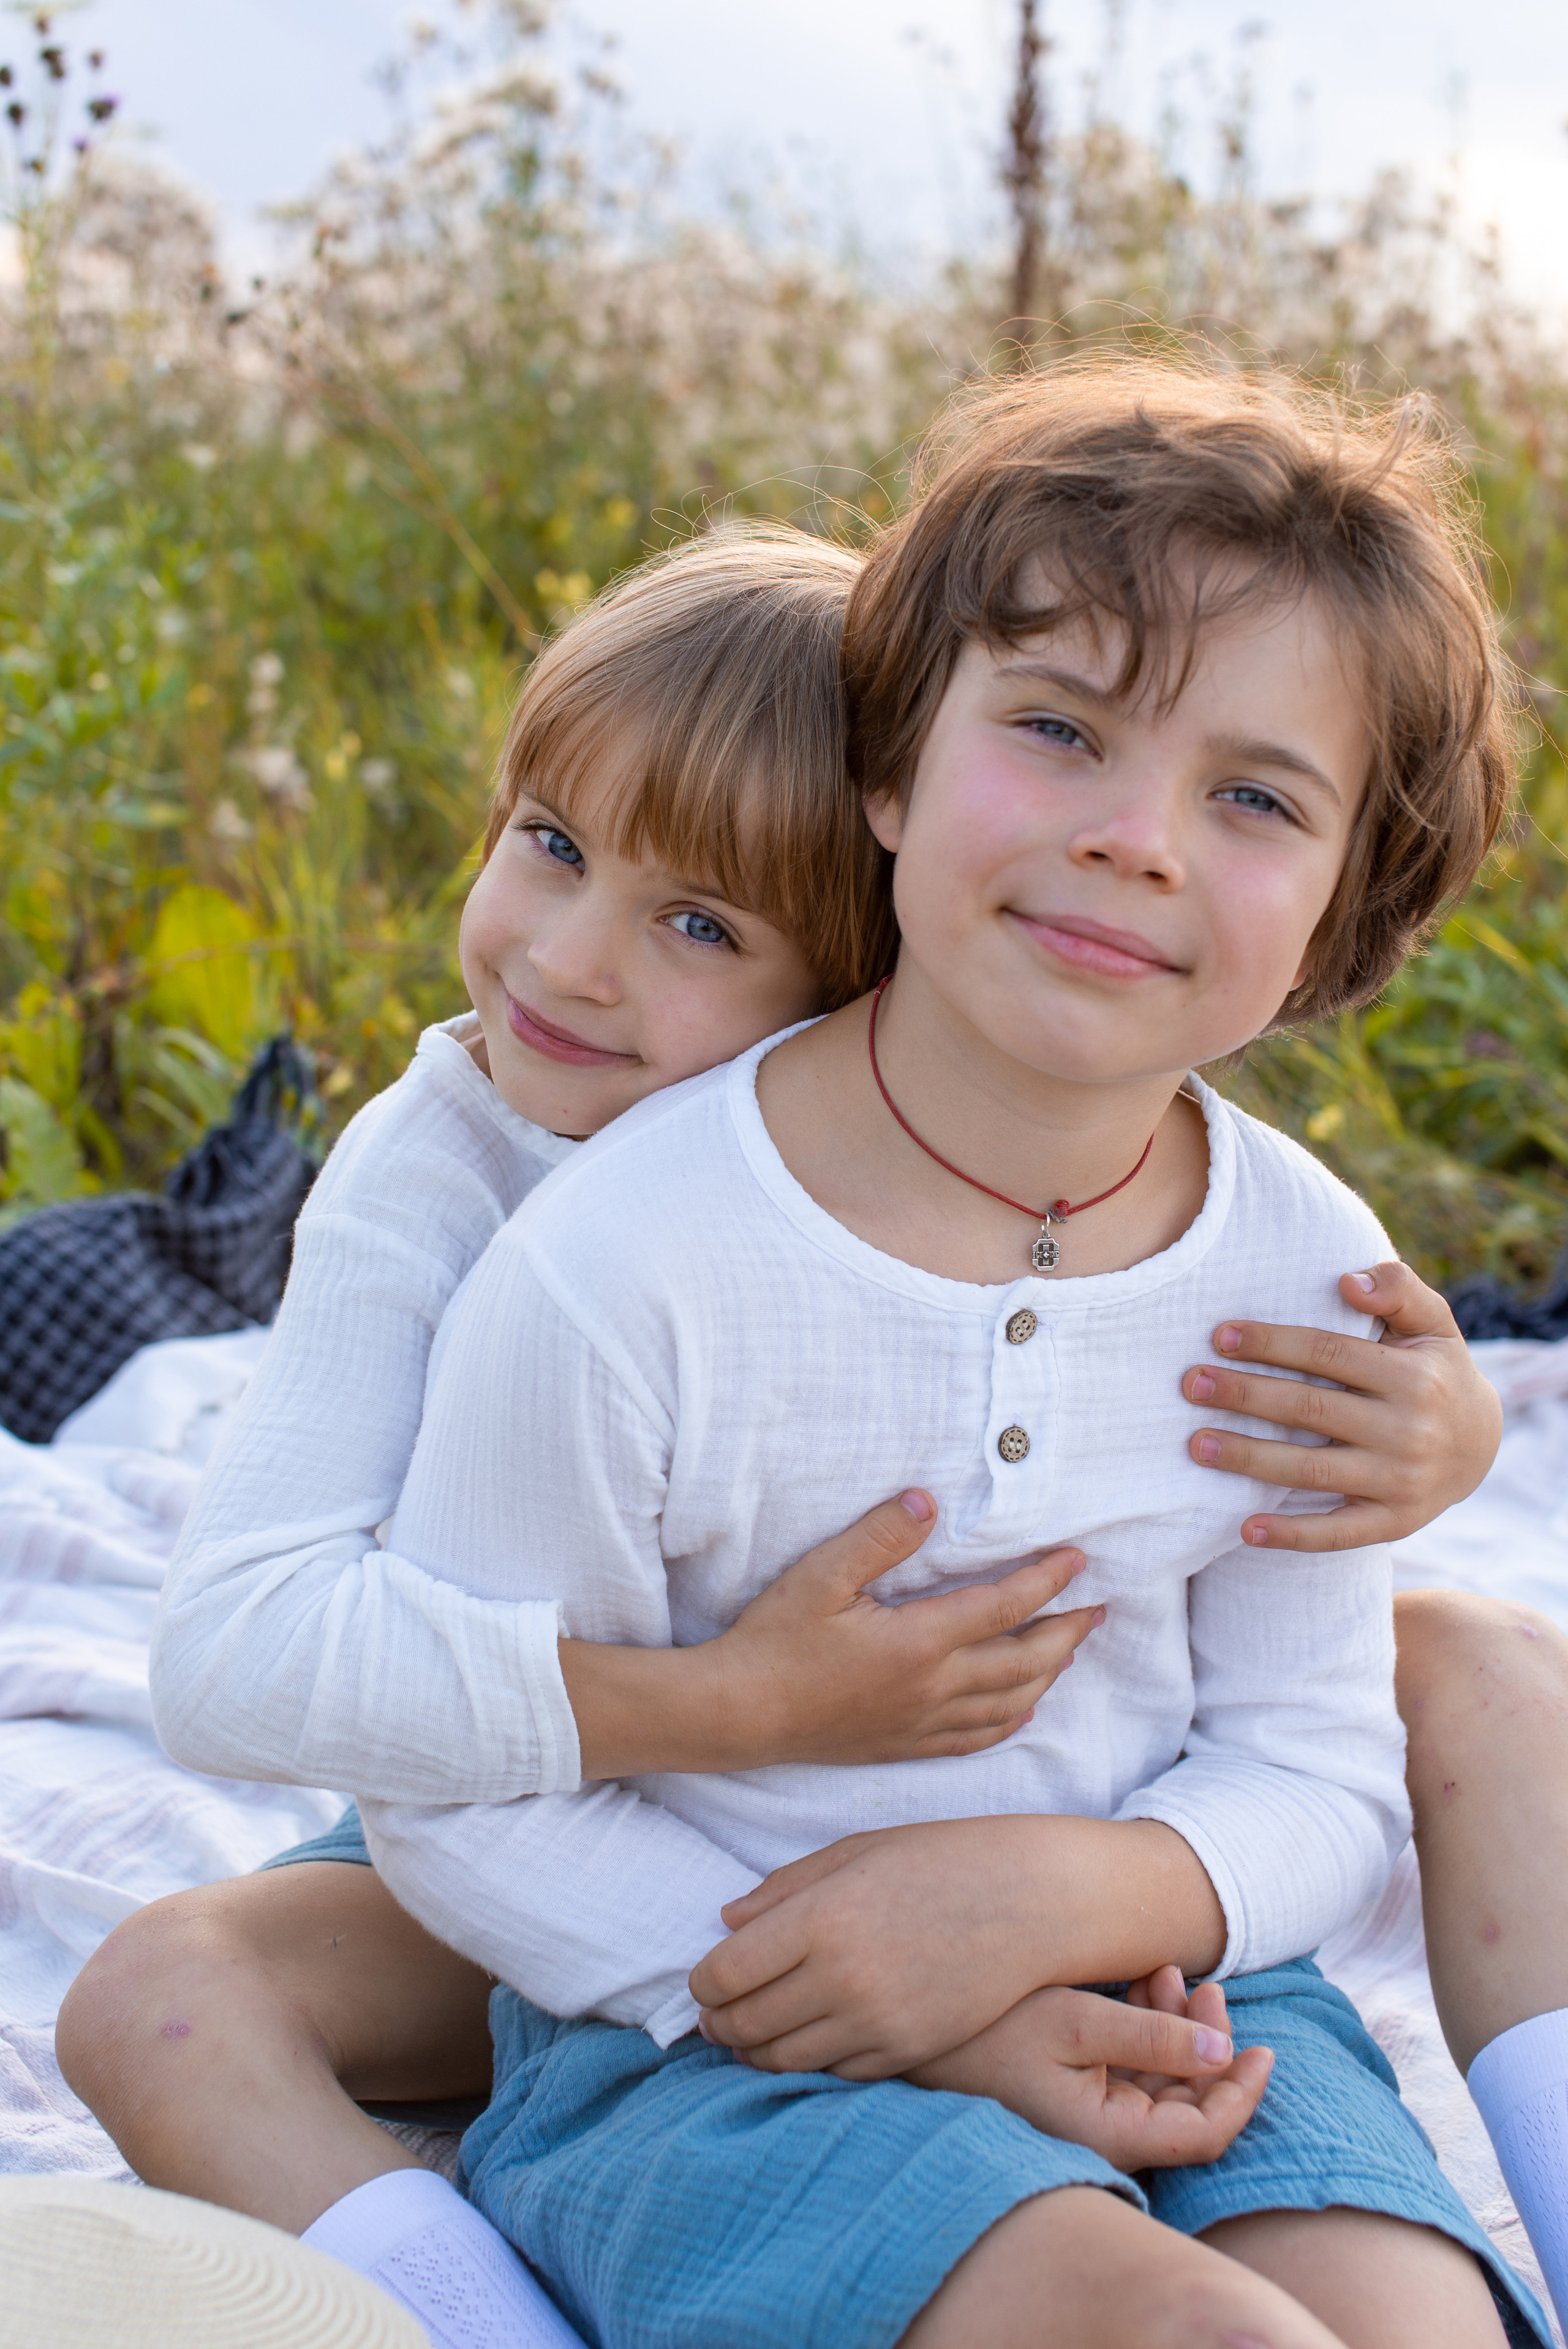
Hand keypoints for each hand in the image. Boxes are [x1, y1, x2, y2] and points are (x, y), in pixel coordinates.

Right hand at [559, 1498, 1098, 1778]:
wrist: (739, 1713)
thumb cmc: (774, 1639)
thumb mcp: (820, 1575)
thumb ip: (878, 1536)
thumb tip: (927, 1500)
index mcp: (918, 1642)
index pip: (1004, 1607)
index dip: (1047, 1582)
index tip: (1078, 1559)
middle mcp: (931, 1689)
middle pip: (1022, 1661)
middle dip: (1067, 1632)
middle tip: (1099, 1609)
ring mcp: (920, 1723)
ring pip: (1008, 1703)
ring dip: (1048, 1674)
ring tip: (1070, 1650)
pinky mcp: (903, 1745)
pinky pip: (975, 1739)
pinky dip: (1010, 1721)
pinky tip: (1023, 1709)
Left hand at [690, 1815, 1224, 2078]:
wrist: (1034, 1900)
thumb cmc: (942, 1860)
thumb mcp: (858, 1852)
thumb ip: (786, 1888)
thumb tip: (728, 1921)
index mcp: (822, 1916)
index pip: (725, 1973)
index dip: (703, 1983)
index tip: (706, 1980)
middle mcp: (842, 1975)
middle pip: (745, 2023)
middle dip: (720, 2023)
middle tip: (716, 2017)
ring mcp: (877, 2020)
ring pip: (784, 2058)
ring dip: (755, 2051)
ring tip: (750, 2037)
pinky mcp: (907, 2050)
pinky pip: (836, 2072)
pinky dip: (811, 2062)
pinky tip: (808, 2043)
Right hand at [909, 1967, 1272, 2172]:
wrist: (930, 2021)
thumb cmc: (995, 2025)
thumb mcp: (1077, 2021)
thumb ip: (1153, 2038)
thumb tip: (1223, 2053)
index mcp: (1111, 2132)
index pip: (1203, 2135)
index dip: (1242, 2095)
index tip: (1263, 2049)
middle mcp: (1107, 2133)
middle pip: (1188, 2103)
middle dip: (1208, 2044)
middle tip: (1207, 1988)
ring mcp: (1093, 2111)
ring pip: (1163, 2079)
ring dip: (1177, 2028)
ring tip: (1165, 1973)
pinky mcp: (1081, 2088)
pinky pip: (1134, 2066)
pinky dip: (1149, 2026)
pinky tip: (1142, 1984)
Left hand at [1182, 1259, 1502, 1551]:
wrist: (1482, 1446)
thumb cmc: (1436, 1370)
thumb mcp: (1432, 1322)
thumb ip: (1397, 1288)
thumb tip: (1347, 1281)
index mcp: (1414, 1377)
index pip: (1329, 1354)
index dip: (1272, 1343)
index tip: (1220, 1337)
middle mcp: (1409, 1431)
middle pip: (1310, 1409)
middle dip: (1245, 1396)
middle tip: (1191, 1385)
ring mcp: (1401, 1482)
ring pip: (1312, 1470)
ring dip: (1249, 1459)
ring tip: (1196, 1443)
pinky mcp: (1393, 1522)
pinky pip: (1337, 1534)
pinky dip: (1291, 1536)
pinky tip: (1245, 1530)